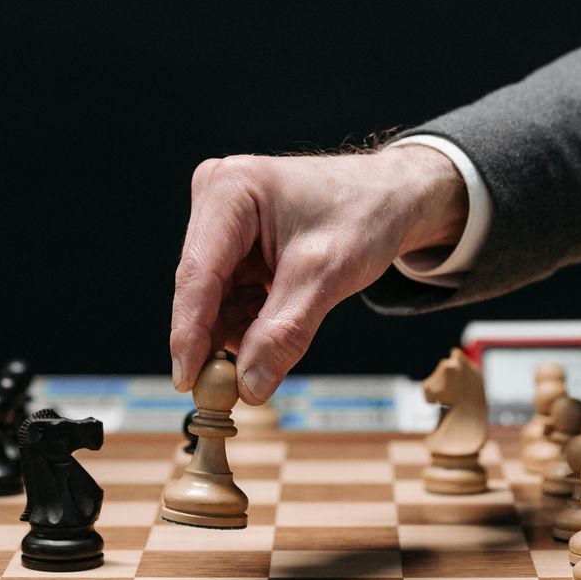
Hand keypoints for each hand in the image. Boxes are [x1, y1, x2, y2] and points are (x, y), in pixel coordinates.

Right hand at [169, 147, 468, 403]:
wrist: (392, 196)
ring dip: (239, 330)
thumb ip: (285, 332)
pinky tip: (277, 322)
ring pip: (214, 297)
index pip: (198, 274)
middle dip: (217, 337)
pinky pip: (228, 293)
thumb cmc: (365, 214)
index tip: (188, 382)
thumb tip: (249, 387)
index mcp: (230, 190)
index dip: (189, 332)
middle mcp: (216, 197)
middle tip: (233, 389)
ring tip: (276, 343)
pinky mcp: (233, 240)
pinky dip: (249, 319)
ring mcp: (222, 219)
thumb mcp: (327, 275)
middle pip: (201, 287)